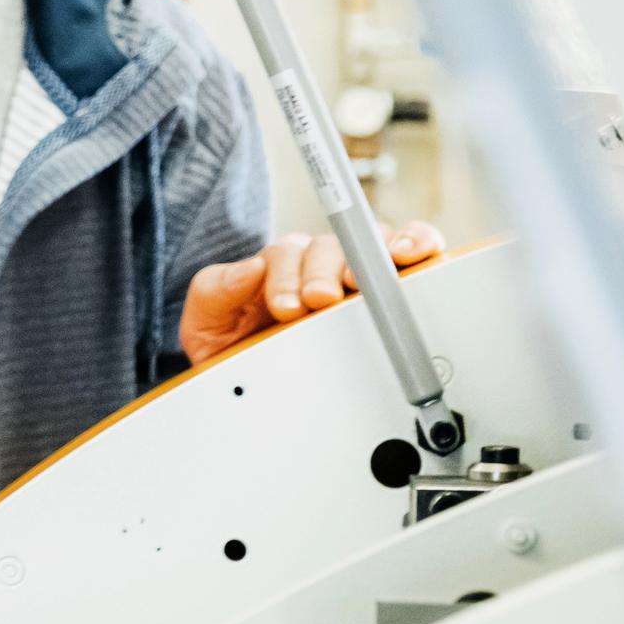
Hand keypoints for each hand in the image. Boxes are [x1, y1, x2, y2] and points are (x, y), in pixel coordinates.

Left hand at [180, 222, 444, 364]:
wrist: (253, 381)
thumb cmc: (236, 347)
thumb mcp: (207, 322)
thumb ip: (215, 290)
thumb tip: (248, 266)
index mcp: (276, 267)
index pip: (285, 253)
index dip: (287, 274)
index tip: (286, 305)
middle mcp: (316, 262)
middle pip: (328, 248)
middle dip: (322, 274)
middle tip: (318, 300)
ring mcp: (356, 268)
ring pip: (369, 243)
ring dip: (369, 258)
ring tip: (362, 281)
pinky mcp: (392, 280)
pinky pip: (411, 244)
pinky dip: (416, 242)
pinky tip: (412, 254)